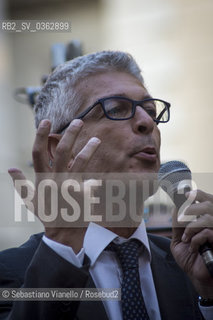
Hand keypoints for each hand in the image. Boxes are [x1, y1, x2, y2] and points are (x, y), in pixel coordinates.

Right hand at [9, 119, 100, 252]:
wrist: (64, 232)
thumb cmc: (47, 214)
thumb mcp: (30, 200)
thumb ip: (21, 184)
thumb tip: (10, 168)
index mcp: (42, 179)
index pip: (38, 153)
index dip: (40, 136)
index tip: (46, 121)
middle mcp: (55, 180)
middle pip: (62, 152)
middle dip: (70, 134)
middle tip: (79, 121)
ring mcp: (70, 187)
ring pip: (81, 162)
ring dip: (89, 148)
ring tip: (97, 139)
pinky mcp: (83, 194)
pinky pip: (92, 181)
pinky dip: (95, 181)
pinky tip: (98, 182)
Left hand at [170, 190, 212, 297]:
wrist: (197, 277)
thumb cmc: (190, 259)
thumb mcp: (179, 240)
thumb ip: (177, 225)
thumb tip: (175, 207)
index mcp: (205, 222)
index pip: (207, 201)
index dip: (198, 194)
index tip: (185, 194)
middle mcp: (212, 224)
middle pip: (208, 205)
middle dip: (191, 209)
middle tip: (182, 219)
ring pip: (205, 219)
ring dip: (191, 228)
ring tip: (186, 239)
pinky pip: (207, 232)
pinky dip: (195, 240)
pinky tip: (193, 249)